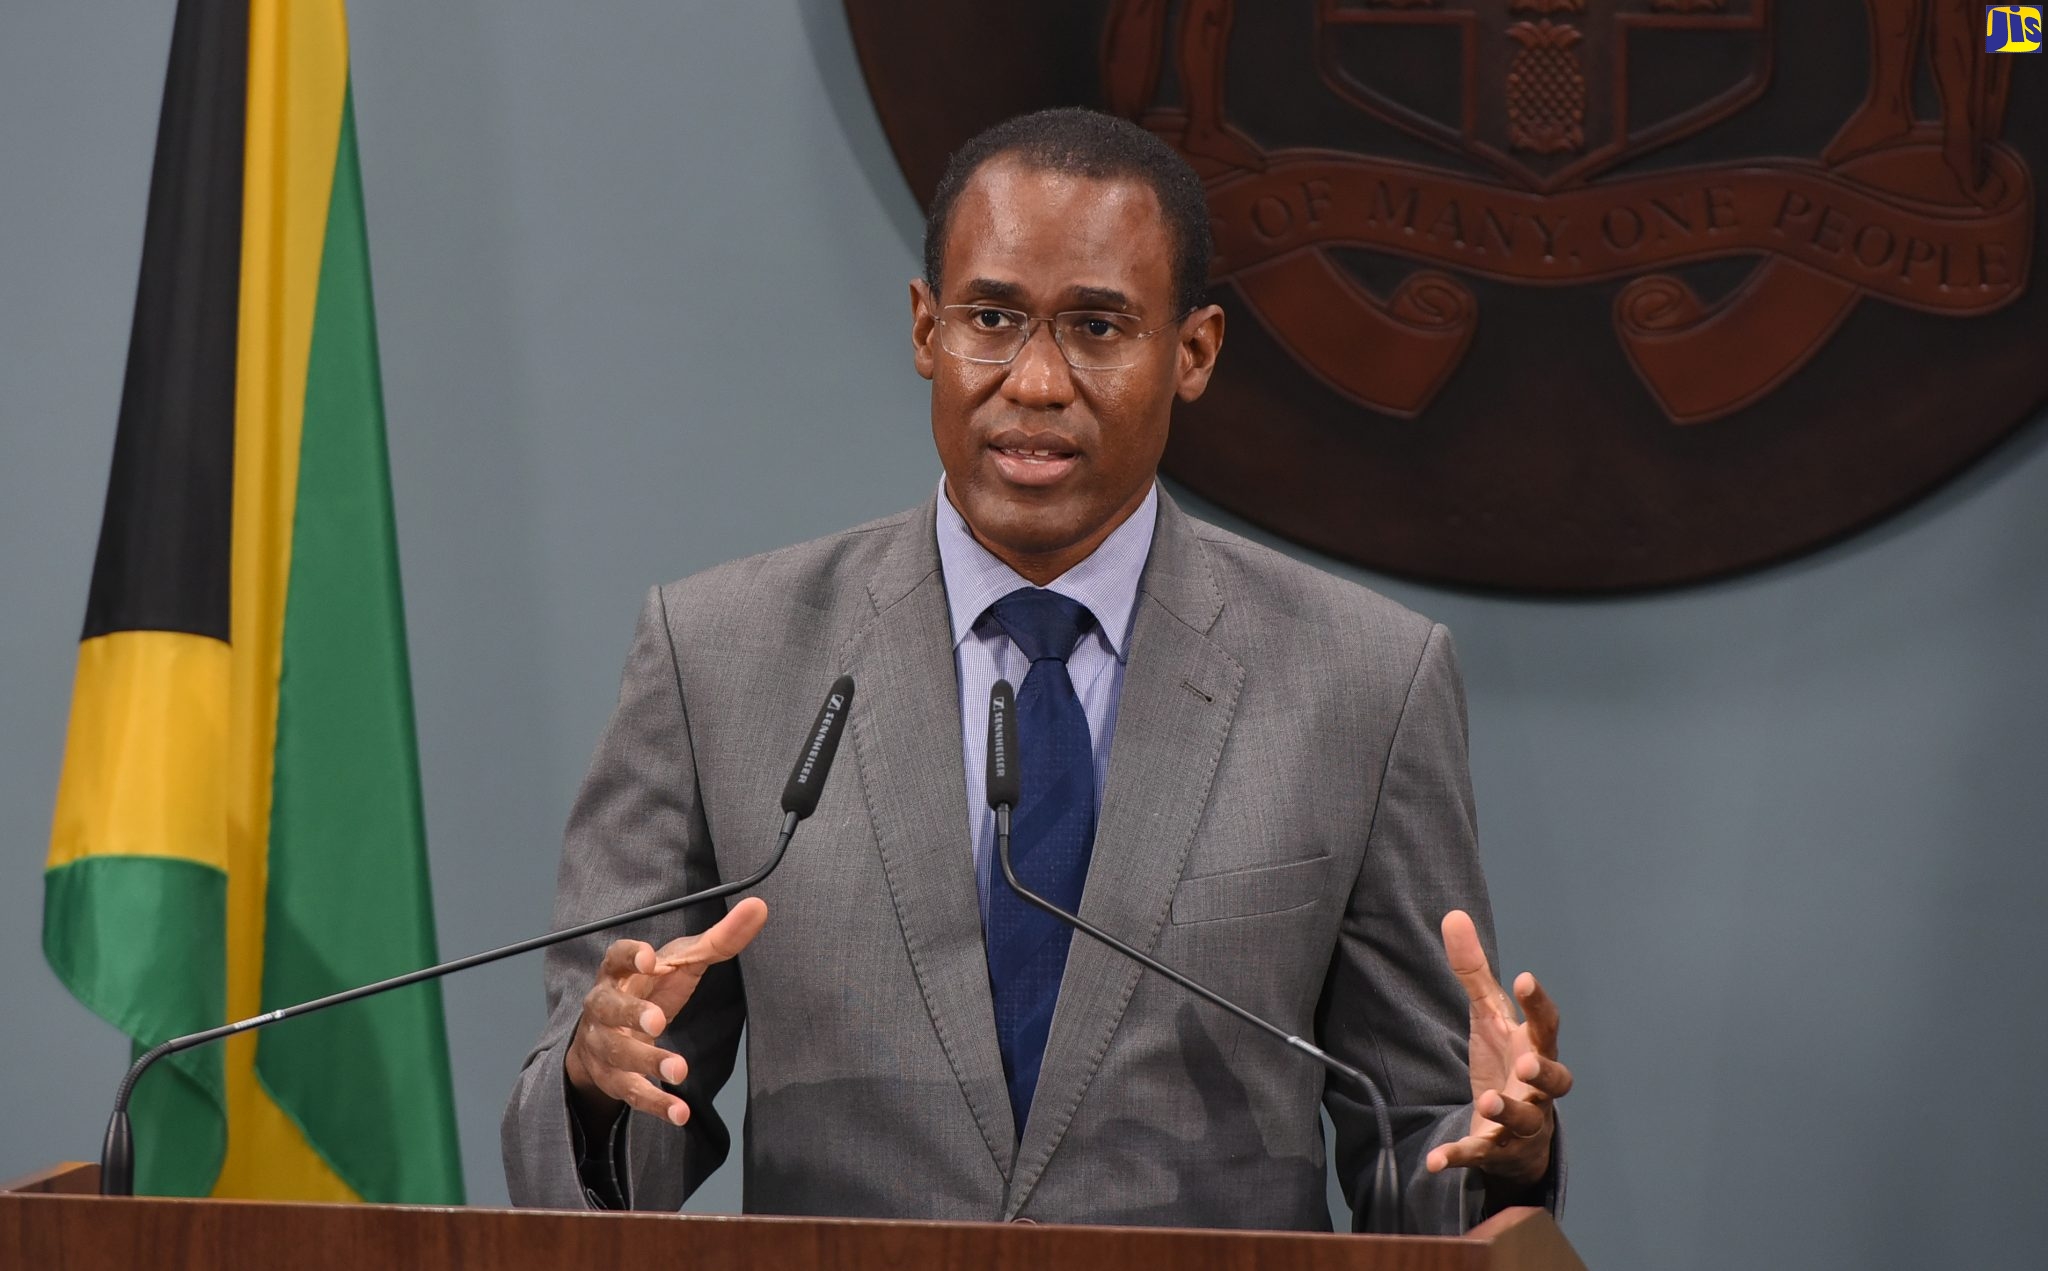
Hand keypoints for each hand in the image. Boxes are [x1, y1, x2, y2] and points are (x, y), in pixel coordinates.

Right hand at [563, 897, 767, 1126]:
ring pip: (619, 1055)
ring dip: (647, 1062)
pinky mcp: (614, 1080)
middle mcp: (603, 1008)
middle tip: (657, 1021)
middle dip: (631, 1014)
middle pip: (609, 1008)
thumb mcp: (682, 963)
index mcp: (618, 973)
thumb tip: (759, 906)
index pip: (615, 958)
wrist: (605, 1038)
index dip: (629, 957)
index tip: (650, 958)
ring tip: (680, 1071)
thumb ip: (719, 939)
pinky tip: (680, 1113)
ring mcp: (605, 1046)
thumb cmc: (651, 988)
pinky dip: (656, 1104)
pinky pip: (632, 1094)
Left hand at [1425, 909, 1571, 1185]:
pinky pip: (1481, 1155)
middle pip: (1556, 1081)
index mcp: (1535, 1048)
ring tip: (1485, 1099)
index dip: (1539, 1004)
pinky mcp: (1497, 1151)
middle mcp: (1537, 1089)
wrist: (1514, 1133)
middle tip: (1525, 1063)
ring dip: (1507, 1110)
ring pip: (1525, 1121)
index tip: (1526, 979)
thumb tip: (1453, 914)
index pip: (1546, 1025)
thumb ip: (1473, 972)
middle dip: (1542, 1073)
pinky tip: (1435, 1161)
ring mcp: (1522, 1124)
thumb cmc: (1505, 1062)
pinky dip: (1460, 1157)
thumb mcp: (1489, 1017)